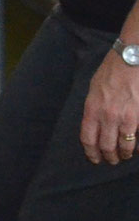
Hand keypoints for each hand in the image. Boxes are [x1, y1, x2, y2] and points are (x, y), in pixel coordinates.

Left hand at [81, 50, 138, 164]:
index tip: (94, 159)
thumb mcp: (94, 88)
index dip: (90, 152)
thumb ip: (94, 108)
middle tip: (112, 161)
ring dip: (125, 154)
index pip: (88, 138)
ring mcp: (126, 116)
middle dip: (109, 157)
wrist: (131, 59)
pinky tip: (138, 148)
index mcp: (92, 108)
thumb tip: (94, 124)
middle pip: (106, 146)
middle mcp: (108, 115)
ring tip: (125, 156)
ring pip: (125, 145)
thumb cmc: (112, 71)